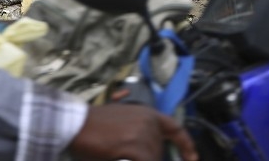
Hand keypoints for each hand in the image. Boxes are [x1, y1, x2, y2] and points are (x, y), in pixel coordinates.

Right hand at [69, 104, 197, 160]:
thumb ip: (139, 131)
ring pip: (153, 157)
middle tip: (130, 156)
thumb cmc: (94, 124)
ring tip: (122, 155)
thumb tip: (147, 150)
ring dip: (144, 160)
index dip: (186, 146)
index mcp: (148, 113)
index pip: (176, 129)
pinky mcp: (133, 146)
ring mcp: (142, 133)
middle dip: (151, 158)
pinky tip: (126, 160)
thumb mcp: (123, 119)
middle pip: (160, 150)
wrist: (75, 123)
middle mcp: (149, 121)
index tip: (193, 159)